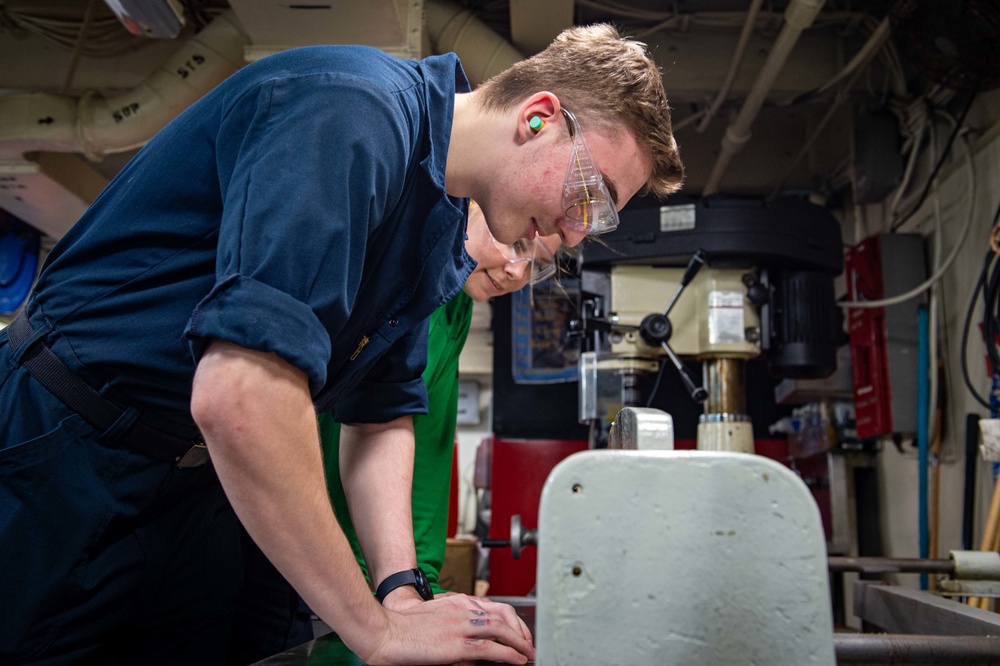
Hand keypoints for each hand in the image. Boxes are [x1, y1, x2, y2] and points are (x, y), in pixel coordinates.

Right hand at [360, 593, 534, 664]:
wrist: (383, 631)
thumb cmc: (402, 628)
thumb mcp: (433, 620)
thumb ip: (453, 625)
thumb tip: (471, 644)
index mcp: (456, 603)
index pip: (493, 608)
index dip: (511, 621)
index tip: (518, 632)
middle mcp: (462, 610)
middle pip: (503, 616)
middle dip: (520, 631)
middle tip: (529, 644)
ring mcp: (460, 626)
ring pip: (501, 630)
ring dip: (520, 642)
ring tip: (529, 653)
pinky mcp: (456, 645)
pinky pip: (490, 649)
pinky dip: (509, 654)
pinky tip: (518, 660)